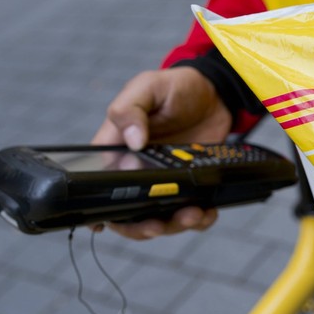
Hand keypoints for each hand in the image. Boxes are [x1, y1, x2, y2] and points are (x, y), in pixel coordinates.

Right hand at [91, 66, 230, 238]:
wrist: (215, 93)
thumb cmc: (175, 87)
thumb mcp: (148, 86)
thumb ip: (131, 109)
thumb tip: (132, 141)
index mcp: (116, 149)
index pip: (98, 185)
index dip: (101, 209)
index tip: (110, 222)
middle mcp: (136, 170)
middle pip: (128, 212)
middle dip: (141, 226)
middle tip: (159, 225)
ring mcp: (164, 180)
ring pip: (159, 217)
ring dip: (173, 225)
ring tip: (193, 215)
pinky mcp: (189, 184)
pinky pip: (189, 210)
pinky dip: (198, 219)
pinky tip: (207, 213)